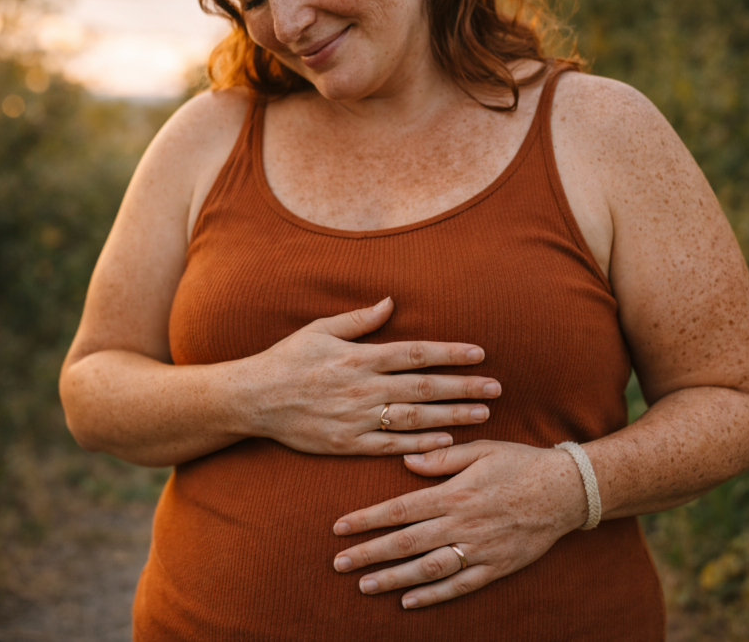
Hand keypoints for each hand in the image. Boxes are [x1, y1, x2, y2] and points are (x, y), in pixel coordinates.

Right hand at [247, 298, 501, 455]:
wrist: (252, 399)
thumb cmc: (287, 360)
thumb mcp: (319, 329)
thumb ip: (358, 319)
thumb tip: (391, 302)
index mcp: (358, 357)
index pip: (415, 353)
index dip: (450, 353)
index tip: (480, 354)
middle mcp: (362, 387)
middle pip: (424, 386)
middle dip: (464, 387)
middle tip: (497, 388)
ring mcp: (356, 418)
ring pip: (414, 417)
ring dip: (452, 416)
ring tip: (483, 415)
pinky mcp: (347, 444)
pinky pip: (391, 445)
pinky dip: (421, 443)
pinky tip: (448, 442)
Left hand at [330, 441, 589, 607]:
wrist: (566, 490)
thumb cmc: (521, 463)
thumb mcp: (482, 449)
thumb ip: (443, 456)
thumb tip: (407, 462)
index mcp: (454, 493)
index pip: (399, 509)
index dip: (366, 519)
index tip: (339, 528)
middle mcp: (462, 524)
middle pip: (405, 543)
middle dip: (368, 553)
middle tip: (338, 563)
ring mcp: (479, 549)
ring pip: (427, 569)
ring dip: (393, 578)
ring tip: (365, 585)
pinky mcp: (496, 567)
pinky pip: (459, 586)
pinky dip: (433, 596)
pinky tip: (409, 602)